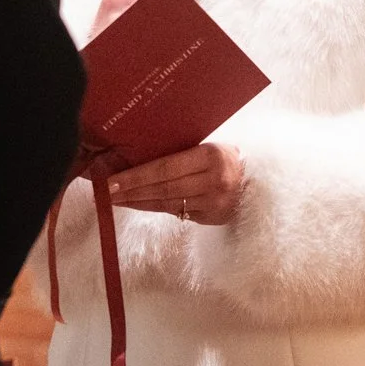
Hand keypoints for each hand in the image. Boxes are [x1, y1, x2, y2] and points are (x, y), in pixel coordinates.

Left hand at [108, 143, 243, 224]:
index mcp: (211, 155)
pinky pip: (176, 212)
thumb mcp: (208, 147)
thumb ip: (181, 152)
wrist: (258, 181)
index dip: (137, 175)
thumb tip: (138, 156)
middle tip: (107, 192)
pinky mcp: (212, 217)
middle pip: (163, 187)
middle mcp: (214, 180)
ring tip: (116, 199)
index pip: (166, 167)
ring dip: (138, 202)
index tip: (114, 179)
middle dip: (131, 190)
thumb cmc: (225, 158)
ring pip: (167, 203)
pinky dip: (154, 208)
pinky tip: (137, 204)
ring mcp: (214, 202)